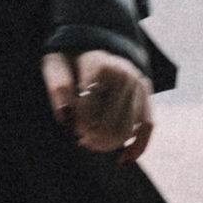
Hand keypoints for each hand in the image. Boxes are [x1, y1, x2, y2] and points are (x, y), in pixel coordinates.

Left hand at [42, 47, 152, 161]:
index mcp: (98, 63)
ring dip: (110, 145)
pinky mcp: (147, 93)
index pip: (89, 107)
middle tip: (83, 141)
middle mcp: (123, 72)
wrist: (95, 43)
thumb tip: (65, 115)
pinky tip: (123, 159)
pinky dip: (137, 147)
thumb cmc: (70, 60)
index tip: (73, 127)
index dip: (80, 124)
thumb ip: (57, 87)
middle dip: (95, 139)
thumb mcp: (54, 64)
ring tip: (94, 143)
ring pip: (128, 130)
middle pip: (111, 123)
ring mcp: (138, 83)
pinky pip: (148, 126)